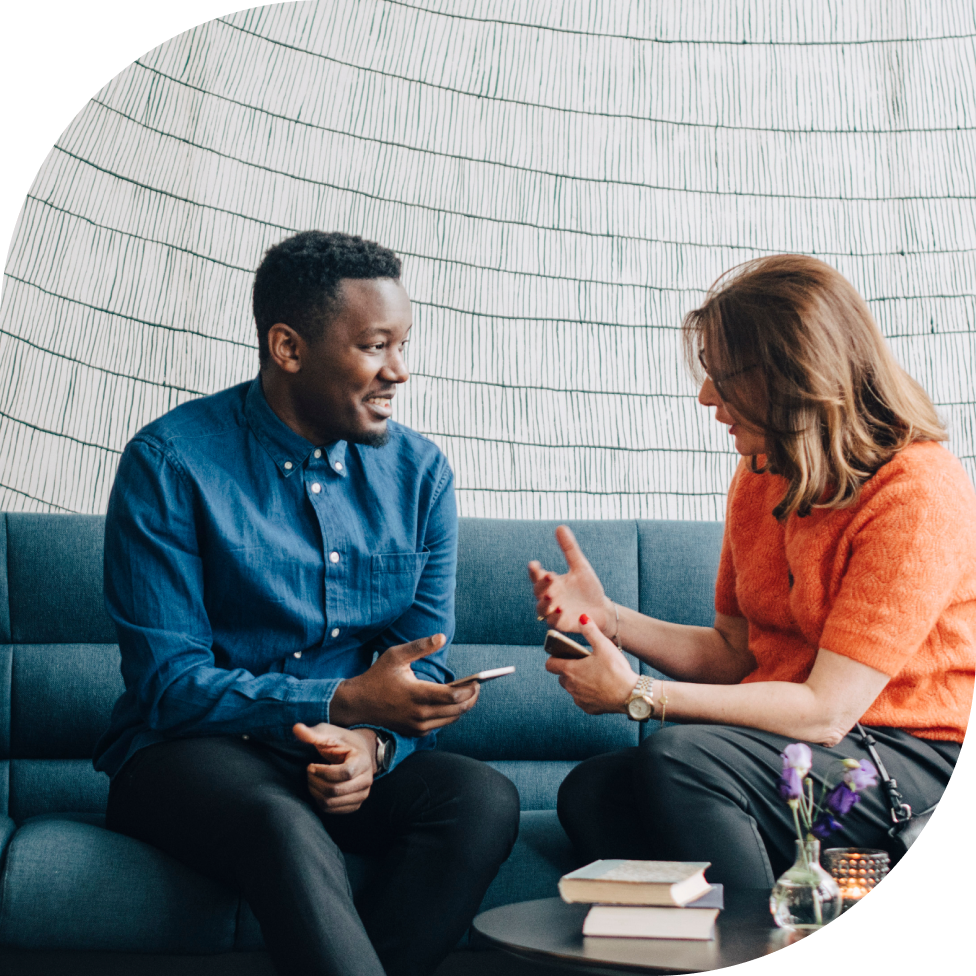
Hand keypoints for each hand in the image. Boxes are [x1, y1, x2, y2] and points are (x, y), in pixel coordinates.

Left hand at [293, 722, 375, 815]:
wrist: (356, 753)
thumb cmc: (340, 742)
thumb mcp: (328, 733)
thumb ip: (313, 733)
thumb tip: (296, 728)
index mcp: (363, 761)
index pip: (344, 773)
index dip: (322, 771)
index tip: (310, 765)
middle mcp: (367, 780)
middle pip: (335, 790)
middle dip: (315, 782)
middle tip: (308, 772)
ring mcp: (362, 794)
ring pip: (332, 802)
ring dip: (315, 792)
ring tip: (312, 780)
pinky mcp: (355, 805)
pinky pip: (332, 810)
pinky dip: (320, 801)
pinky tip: (318, 788)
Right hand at [328, 634, 479, 735]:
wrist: (358, 705)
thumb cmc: (377, 677)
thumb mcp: (395, 655)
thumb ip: (420, 646)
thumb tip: (442, 637)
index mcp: (417, 694)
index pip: (453, 696)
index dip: (469, 689)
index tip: (478, 680)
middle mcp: (419, 714)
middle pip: (457, 710)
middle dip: (471, 698)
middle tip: (478, 686)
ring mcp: (417, 726)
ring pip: (451, 719)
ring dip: (462, 707)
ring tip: (469, 693)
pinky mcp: (415, 732)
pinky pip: (440, 725)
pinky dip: (449, 715)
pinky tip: (451, 703)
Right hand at [529, 525, 614, 636]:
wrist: (602, 609)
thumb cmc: (588, 588)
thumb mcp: (580, 566)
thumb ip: (569, 549)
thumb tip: (560, 527)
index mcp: (551, 583)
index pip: (537, 575)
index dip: (534, 570)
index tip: (534, 564)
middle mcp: (549, 597)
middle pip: (538, 591)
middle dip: (541, 584)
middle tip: (548, 577)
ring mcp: (553, 611)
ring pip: (541, 608)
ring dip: (544, 602)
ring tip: (551, 595)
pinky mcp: (561, 623)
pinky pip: (554, 621)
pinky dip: (555, 616)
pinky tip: (560, 609)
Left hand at [545, 615, 638, 714]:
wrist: (631, 695)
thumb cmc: (616, 670)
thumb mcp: (603, 646)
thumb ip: (590, 631)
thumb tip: (582, 618)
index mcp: (570, 670)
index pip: (550, 665)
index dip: (554, 658)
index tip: (564, 654)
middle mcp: (571, 686)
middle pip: (561, 677)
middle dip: (568, 670)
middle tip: (583, 663)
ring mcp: (579, 699)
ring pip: (572, 689)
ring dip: (578, 682)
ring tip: (593, 675)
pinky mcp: (589, 709)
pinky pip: (583, 700)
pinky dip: (588, 694)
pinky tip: (600, 688)